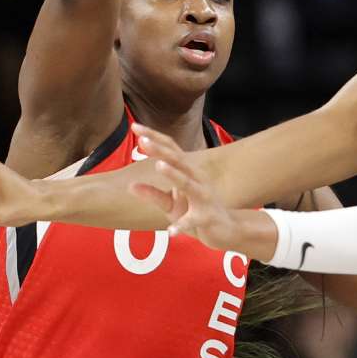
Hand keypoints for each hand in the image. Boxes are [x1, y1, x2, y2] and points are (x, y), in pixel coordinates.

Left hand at [128, 123, 276, 259]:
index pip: (170, 149)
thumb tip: (130, 186)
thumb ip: (153, 194)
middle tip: (142, 140)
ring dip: (174, 174)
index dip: (153, 136)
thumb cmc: (196, 211)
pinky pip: (193, 221)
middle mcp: (197, 179)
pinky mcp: (207, 217)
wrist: (226, 230)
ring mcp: (203, 197)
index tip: (135, 126)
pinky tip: (171, 231)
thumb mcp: (170, 204)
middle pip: (178, 159)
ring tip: (159, 166)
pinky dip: (182, 225)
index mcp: (187, 172)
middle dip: (160, 149)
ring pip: (188, 183)